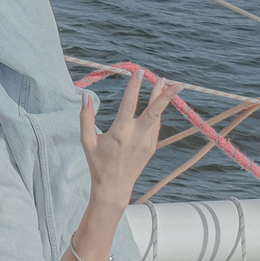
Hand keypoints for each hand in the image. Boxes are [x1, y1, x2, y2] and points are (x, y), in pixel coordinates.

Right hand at [82, 68, 178, 204]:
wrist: (114, 188)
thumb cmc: (97, 164)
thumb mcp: (87, 141)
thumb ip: (85, 117)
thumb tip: (85, 96)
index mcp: (120, 134)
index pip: (129, 105)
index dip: (134, 87)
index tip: (139, 72)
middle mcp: (136, 137)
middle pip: (154, 112)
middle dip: (164, 96)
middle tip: (174, 82)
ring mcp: (146, 143)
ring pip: (157, 117)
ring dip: (162, 100)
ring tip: (167, 84)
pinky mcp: (151, 148)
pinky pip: (155, 126)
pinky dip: (157, 113)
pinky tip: (158, 103)